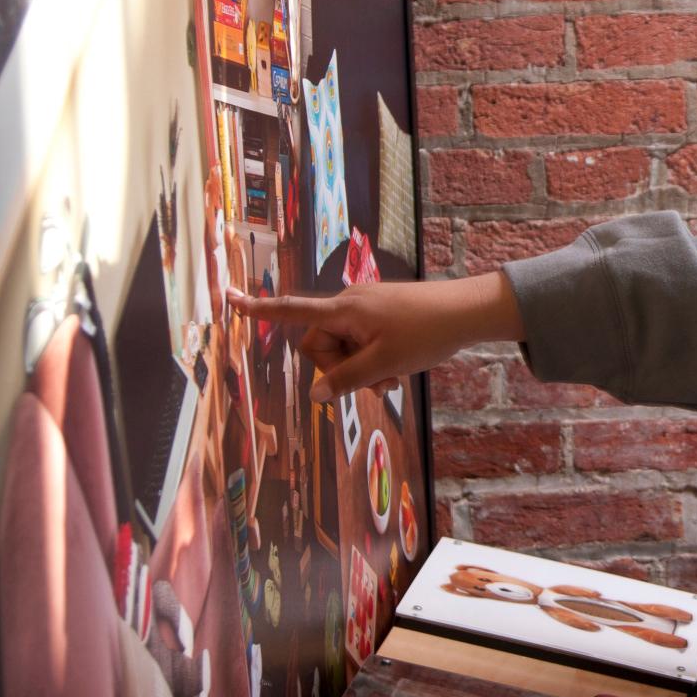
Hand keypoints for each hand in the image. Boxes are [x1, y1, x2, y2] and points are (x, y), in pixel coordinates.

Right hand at [228, 274, 521, 399]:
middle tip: (376, 381)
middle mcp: (349, 305)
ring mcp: (365, 309)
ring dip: (361, 370)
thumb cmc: (425, 333)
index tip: (230, 301)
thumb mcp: (382, 365)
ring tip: (392, 377)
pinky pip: (362, 344)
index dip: (261, 311)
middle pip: (320, 346)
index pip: (293, 311)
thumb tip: (315, 395)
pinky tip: (397, 370)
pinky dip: (373, 361)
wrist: (466, 312)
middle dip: (340, 370)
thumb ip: (345, 380)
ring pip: (344, 350)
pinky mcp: (380, 316)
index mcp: (343, 310)